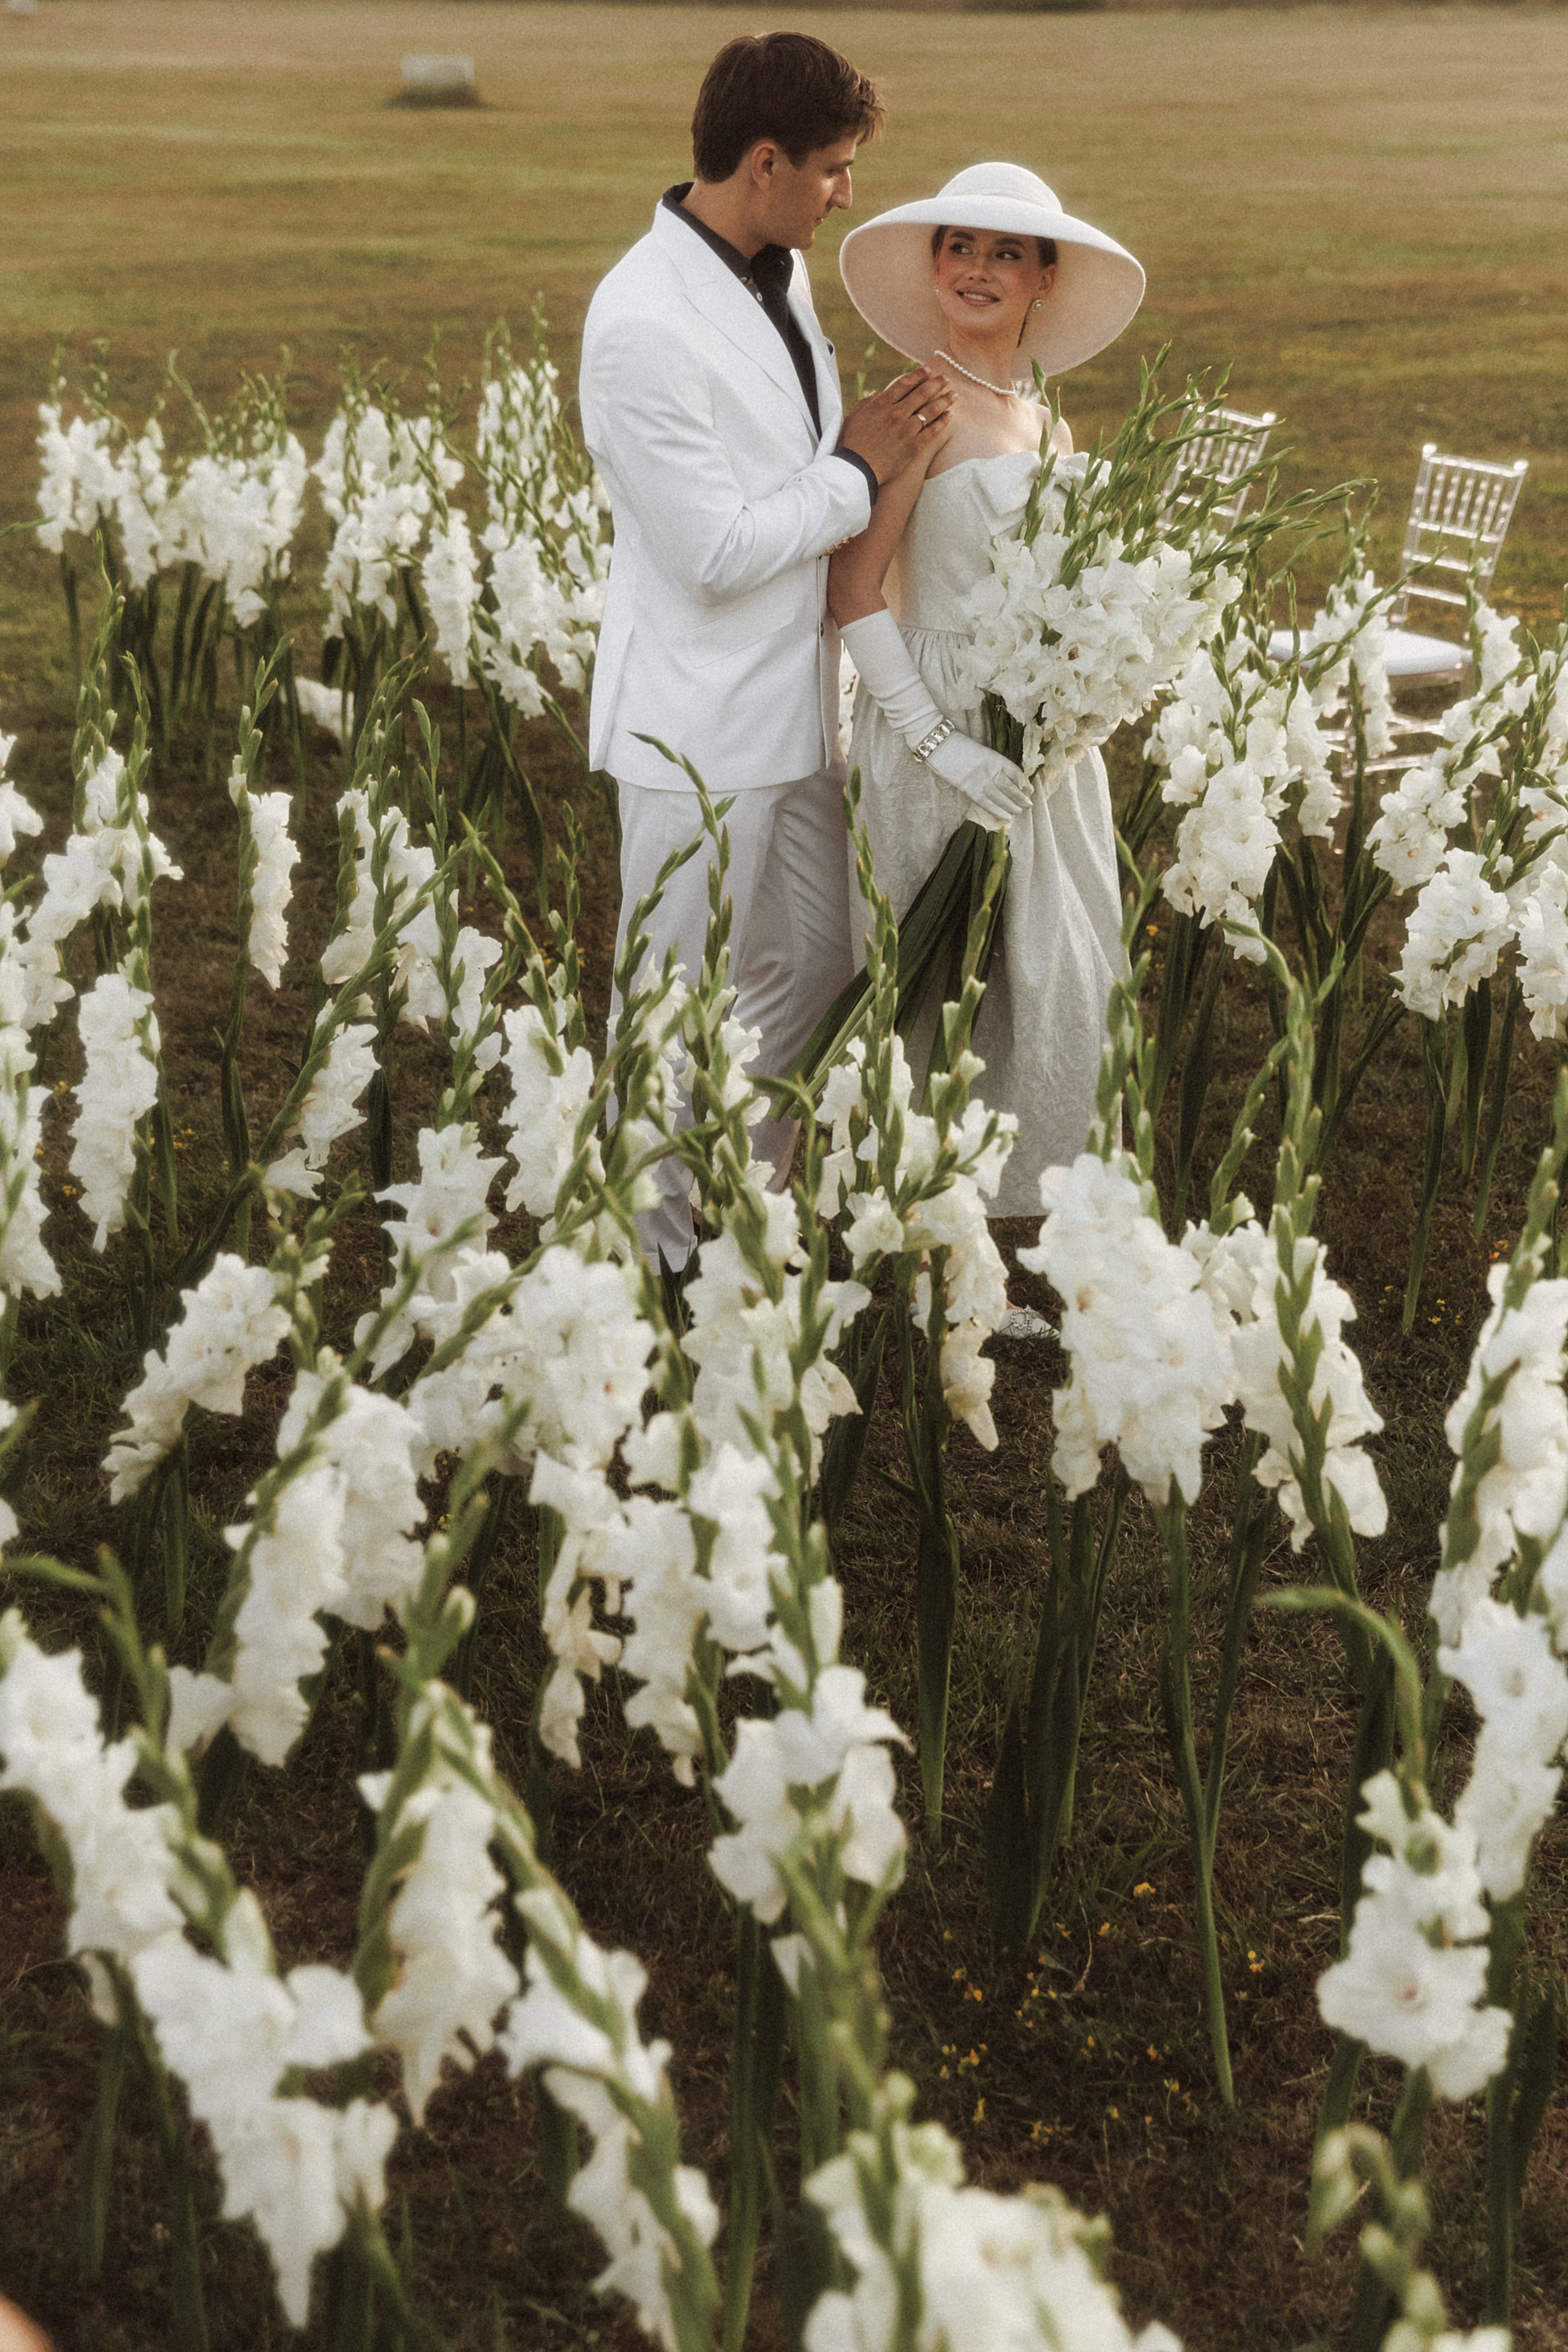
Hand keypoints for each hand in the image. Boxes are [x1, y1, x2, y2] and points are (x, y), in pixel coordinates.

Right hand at [838, 367, 954, 485]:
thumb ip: (866, 403)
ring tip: (954, 395)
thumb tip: (877, 393)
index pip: (904, 383)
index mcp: (881, 405)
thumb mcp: (853, 418)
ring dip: (944, 400)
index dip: (918, 375)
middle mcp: (896, 414)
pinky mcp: (913, 447)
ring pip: (930, 411)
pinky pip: (932, 432)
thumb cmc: (851, 444)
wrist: (856, 470)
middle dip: (936, 383)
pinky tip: (950, 415)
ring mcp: (906, 430)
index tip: (928, 370)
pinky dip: (942, 422)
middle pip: (921, 393)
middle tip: (946, 378)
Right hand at [926, 733, 1032, 829]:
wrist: (941, 746)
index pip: (1014, 772)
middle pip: (1010, 787)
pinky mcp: (969, 790)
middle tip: (1029, 805)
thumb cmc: (961, 748)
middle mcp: (990, 769)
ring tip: (1020, 812)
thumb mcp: (983, 752)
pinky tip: (1007, 817)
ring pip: (1001, 797)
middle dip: (1021, 797)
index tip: (1029, 789)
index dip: (1023, 782)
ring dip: (1012, 806)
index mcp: (995, 758)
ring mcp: (980, 780)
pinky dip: (998, 811)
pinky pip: (987, 804)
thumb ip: (994, 764)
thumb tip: (1008, 780)